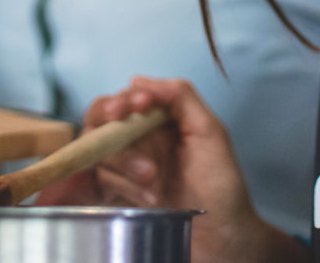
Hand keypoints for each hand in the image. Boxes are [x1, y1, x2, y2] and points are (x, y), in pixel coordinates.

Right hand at [81, 77, 306, 262]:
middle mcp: (138, 142)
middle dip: (108, 117)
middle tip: (120, 122)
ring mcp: (125, 170)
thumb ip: (180, 96)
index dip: (126, 97)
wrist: (221, 240)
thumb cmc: (221, 186)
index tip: (138, 105)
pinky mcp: (116, 196)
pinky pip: (100, 181)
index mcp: (159, 123)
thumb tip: (137, 80)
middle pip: (100, 117)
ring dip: (123, 159)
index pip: (127, 98)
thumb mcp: (210, 132)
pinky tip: (148, 198)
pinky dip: (121, 186)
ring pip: (98, 148)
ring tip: (152, 177)